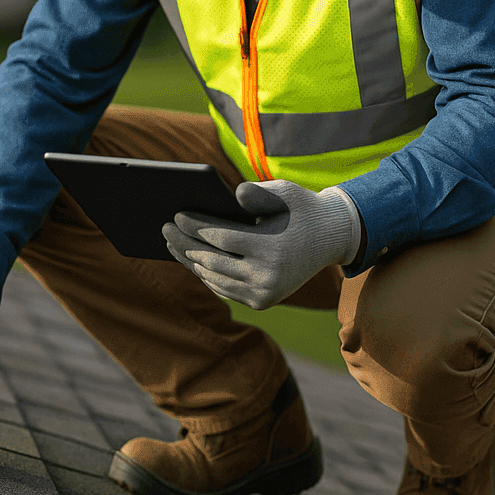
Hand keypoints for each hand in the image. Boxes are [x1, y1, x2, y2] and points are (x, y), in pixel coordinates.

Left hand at [165, 179, 361, 309]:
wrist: (331, 238)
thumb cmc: (302, 209)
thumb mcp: (285, 192)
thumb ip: (258, 192)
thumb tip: (232, 193)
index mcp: (273, 249)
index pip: (222, 239)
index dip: (196, 227)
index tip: (176, 215)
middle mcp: (268, 277)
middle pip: (213, 261)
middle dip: (185, 244)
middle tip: (164, 229)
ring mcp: (265, 293)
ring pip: (215, 278)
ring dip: (191, 261)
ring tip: (172, 244)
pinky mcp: (263, 302)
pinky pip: (226, 288)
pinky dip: (207, 274)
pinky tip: (192, 259)